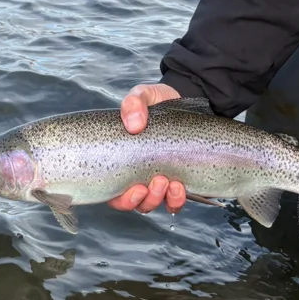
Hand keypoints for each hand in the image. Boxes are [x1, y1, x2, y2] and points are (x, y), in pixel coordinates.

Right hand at [109, 84, 186, 214]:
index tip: (135, 189)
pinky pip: (174, 202)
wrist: (184, 99)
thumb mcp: (142, 95)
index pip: (114, 192)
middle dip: (145, 200)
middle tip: (158, 182)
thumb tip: (133, 124)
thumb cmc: (157, 102)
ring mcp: (158, 180)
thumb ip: (133, 103)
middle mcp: (138, 175)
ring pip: (154, 204)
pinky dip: (176, 200)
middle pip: (135, 203)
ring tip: (172, 183)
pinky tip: (181, 187)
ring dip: (161, 199)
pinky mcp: (178, 180)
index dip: (122, 200)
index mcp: (122, 161)